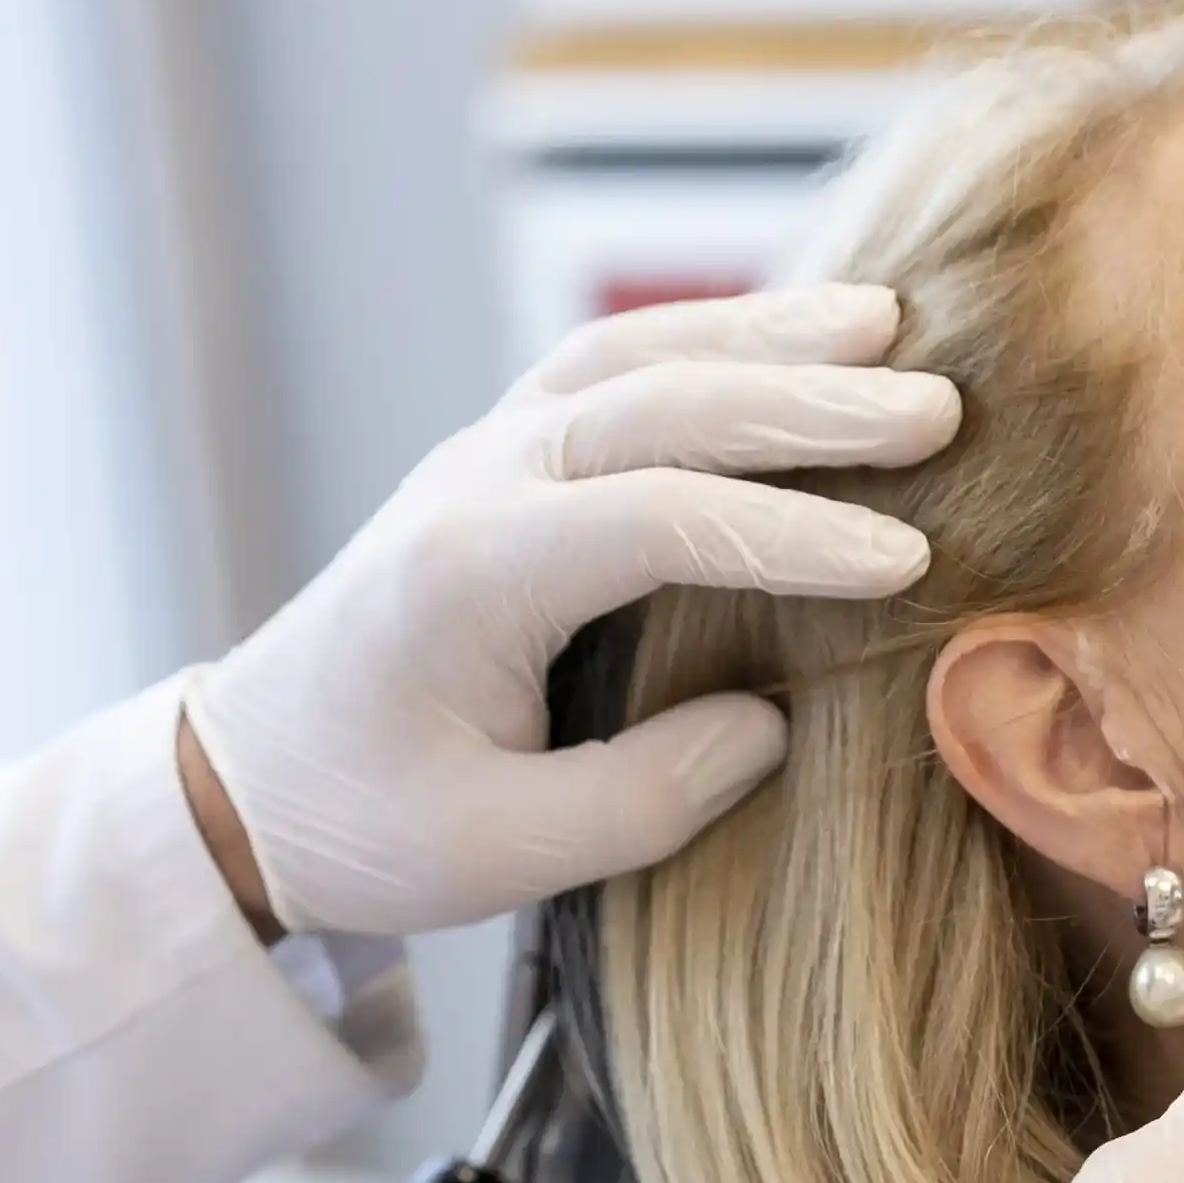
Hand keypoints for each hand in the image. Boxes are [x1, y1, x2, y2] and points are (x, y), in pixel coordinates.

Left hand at [179, 287, 956, 940]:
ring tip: (890, 327)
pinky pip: (611, 363)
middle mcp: (474, 483)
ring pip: (633, 354)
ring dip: (765, 334)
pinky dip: (711, 337)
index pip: (658, 522)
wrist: (243, 782)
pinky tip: (799, 338)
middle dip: (806, 401)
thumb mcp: (500, 855)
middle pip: (657, 403)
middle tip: (940, 410)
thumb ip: (645, 797)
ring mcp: (482, 453)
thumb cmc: (365, 825)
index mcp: (470, 575)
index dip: (791, 539)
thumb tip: (773, 723)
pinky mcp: (500, 454)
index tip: (907, 564)